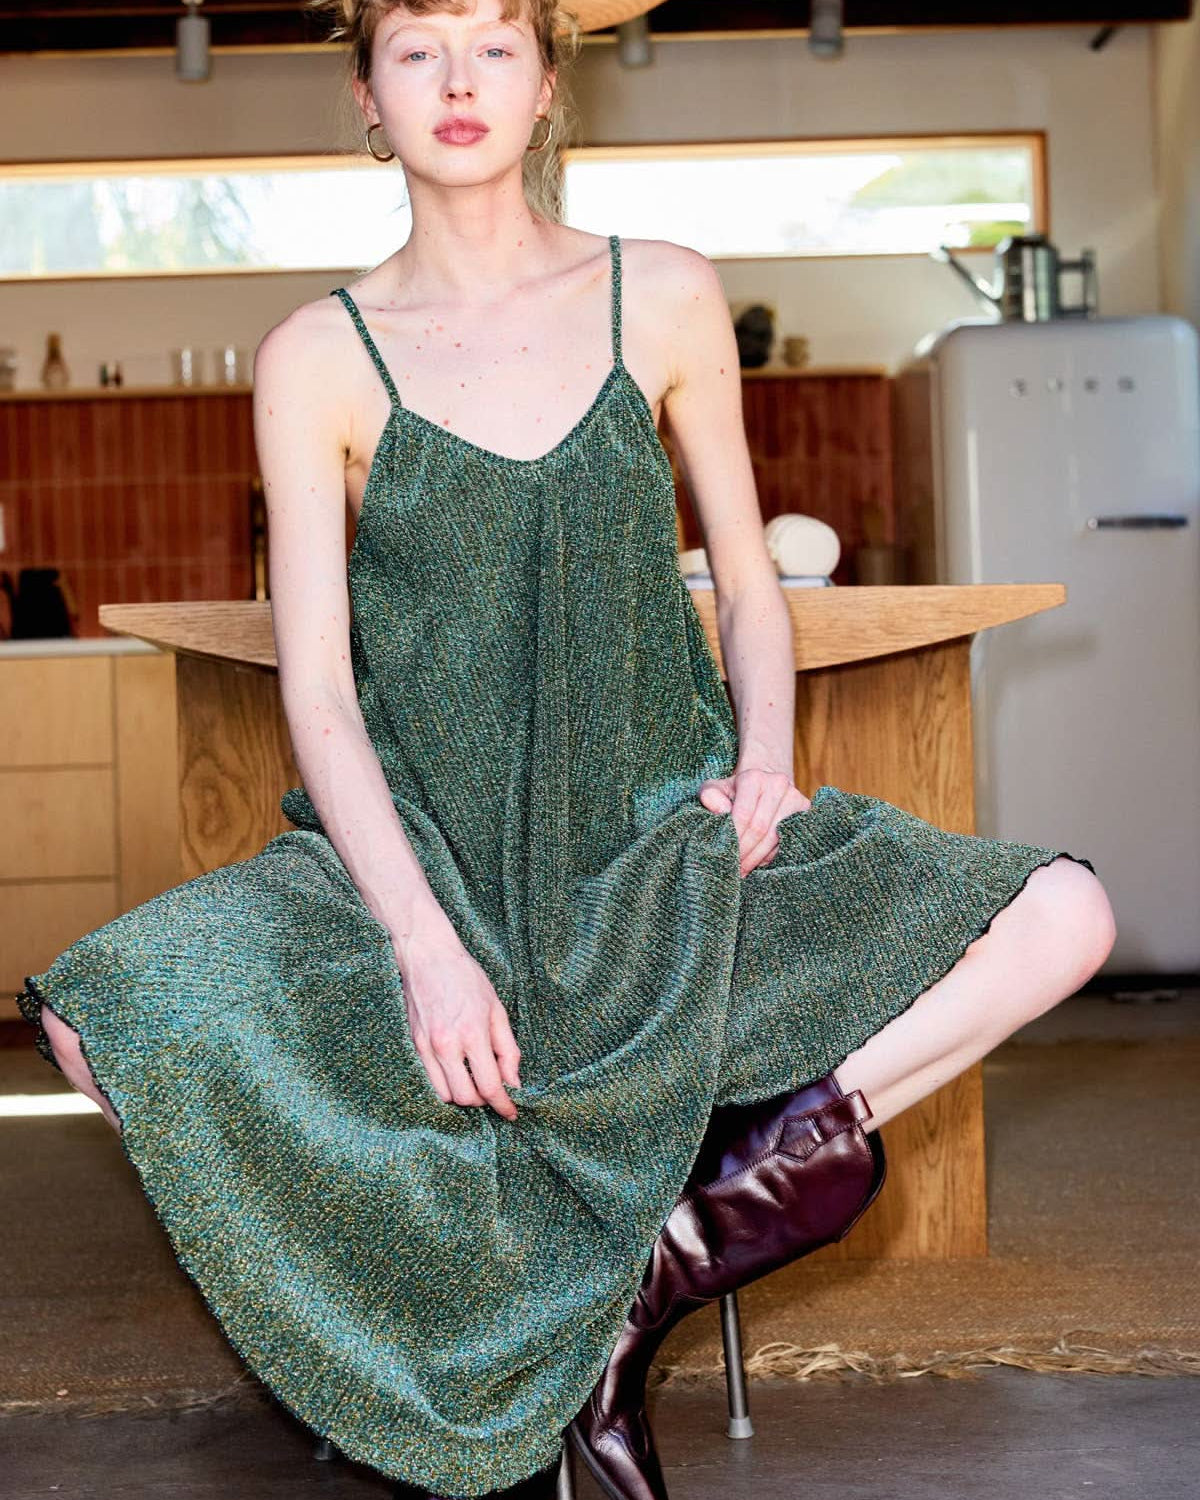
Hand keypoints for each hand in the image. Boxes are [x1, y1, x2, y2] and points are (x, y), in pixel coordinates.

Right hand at [393, 935, 521, 1118]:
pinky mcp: (414, 1045)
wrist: (427, 955)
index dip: (503, 1105)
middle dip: (484, 1101)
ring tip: (476, 1081)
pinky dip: (446, 1086)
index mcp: (472, 1034)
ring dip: (464, 1095)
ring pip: (446, 1094)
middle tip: (495, 1092)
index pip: (490, 1086)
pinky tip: (457, 1074)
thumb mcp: (496, 1009)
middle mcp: (447, 1045)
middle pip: (467, 1097)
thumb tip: (514, 1082)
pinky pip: (430, 1081)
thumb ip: (507, 1049)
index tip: (512, 1113)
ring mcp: (427, 1046)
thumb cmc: (466, 977)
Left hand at [697, 765, 811, 875]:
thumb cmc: (734, 792)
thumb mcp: (716, 789)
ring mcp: (795, 797)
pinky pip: (787, 841)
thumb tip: (721, 810)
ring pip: (775, 837)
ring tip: (742, 869)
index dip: (734, 838)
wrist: (763, 786)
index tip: (725, 854)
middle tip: (733, 869)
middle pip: (760, 828)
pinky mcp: (805, 811)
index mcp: (753, 778)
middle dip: (745, 851)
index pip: (743, 814)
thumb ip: (710, 796)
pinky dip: (770, 855)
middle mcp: (777, 783)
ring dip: (756, 857)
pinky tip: (757, 862)